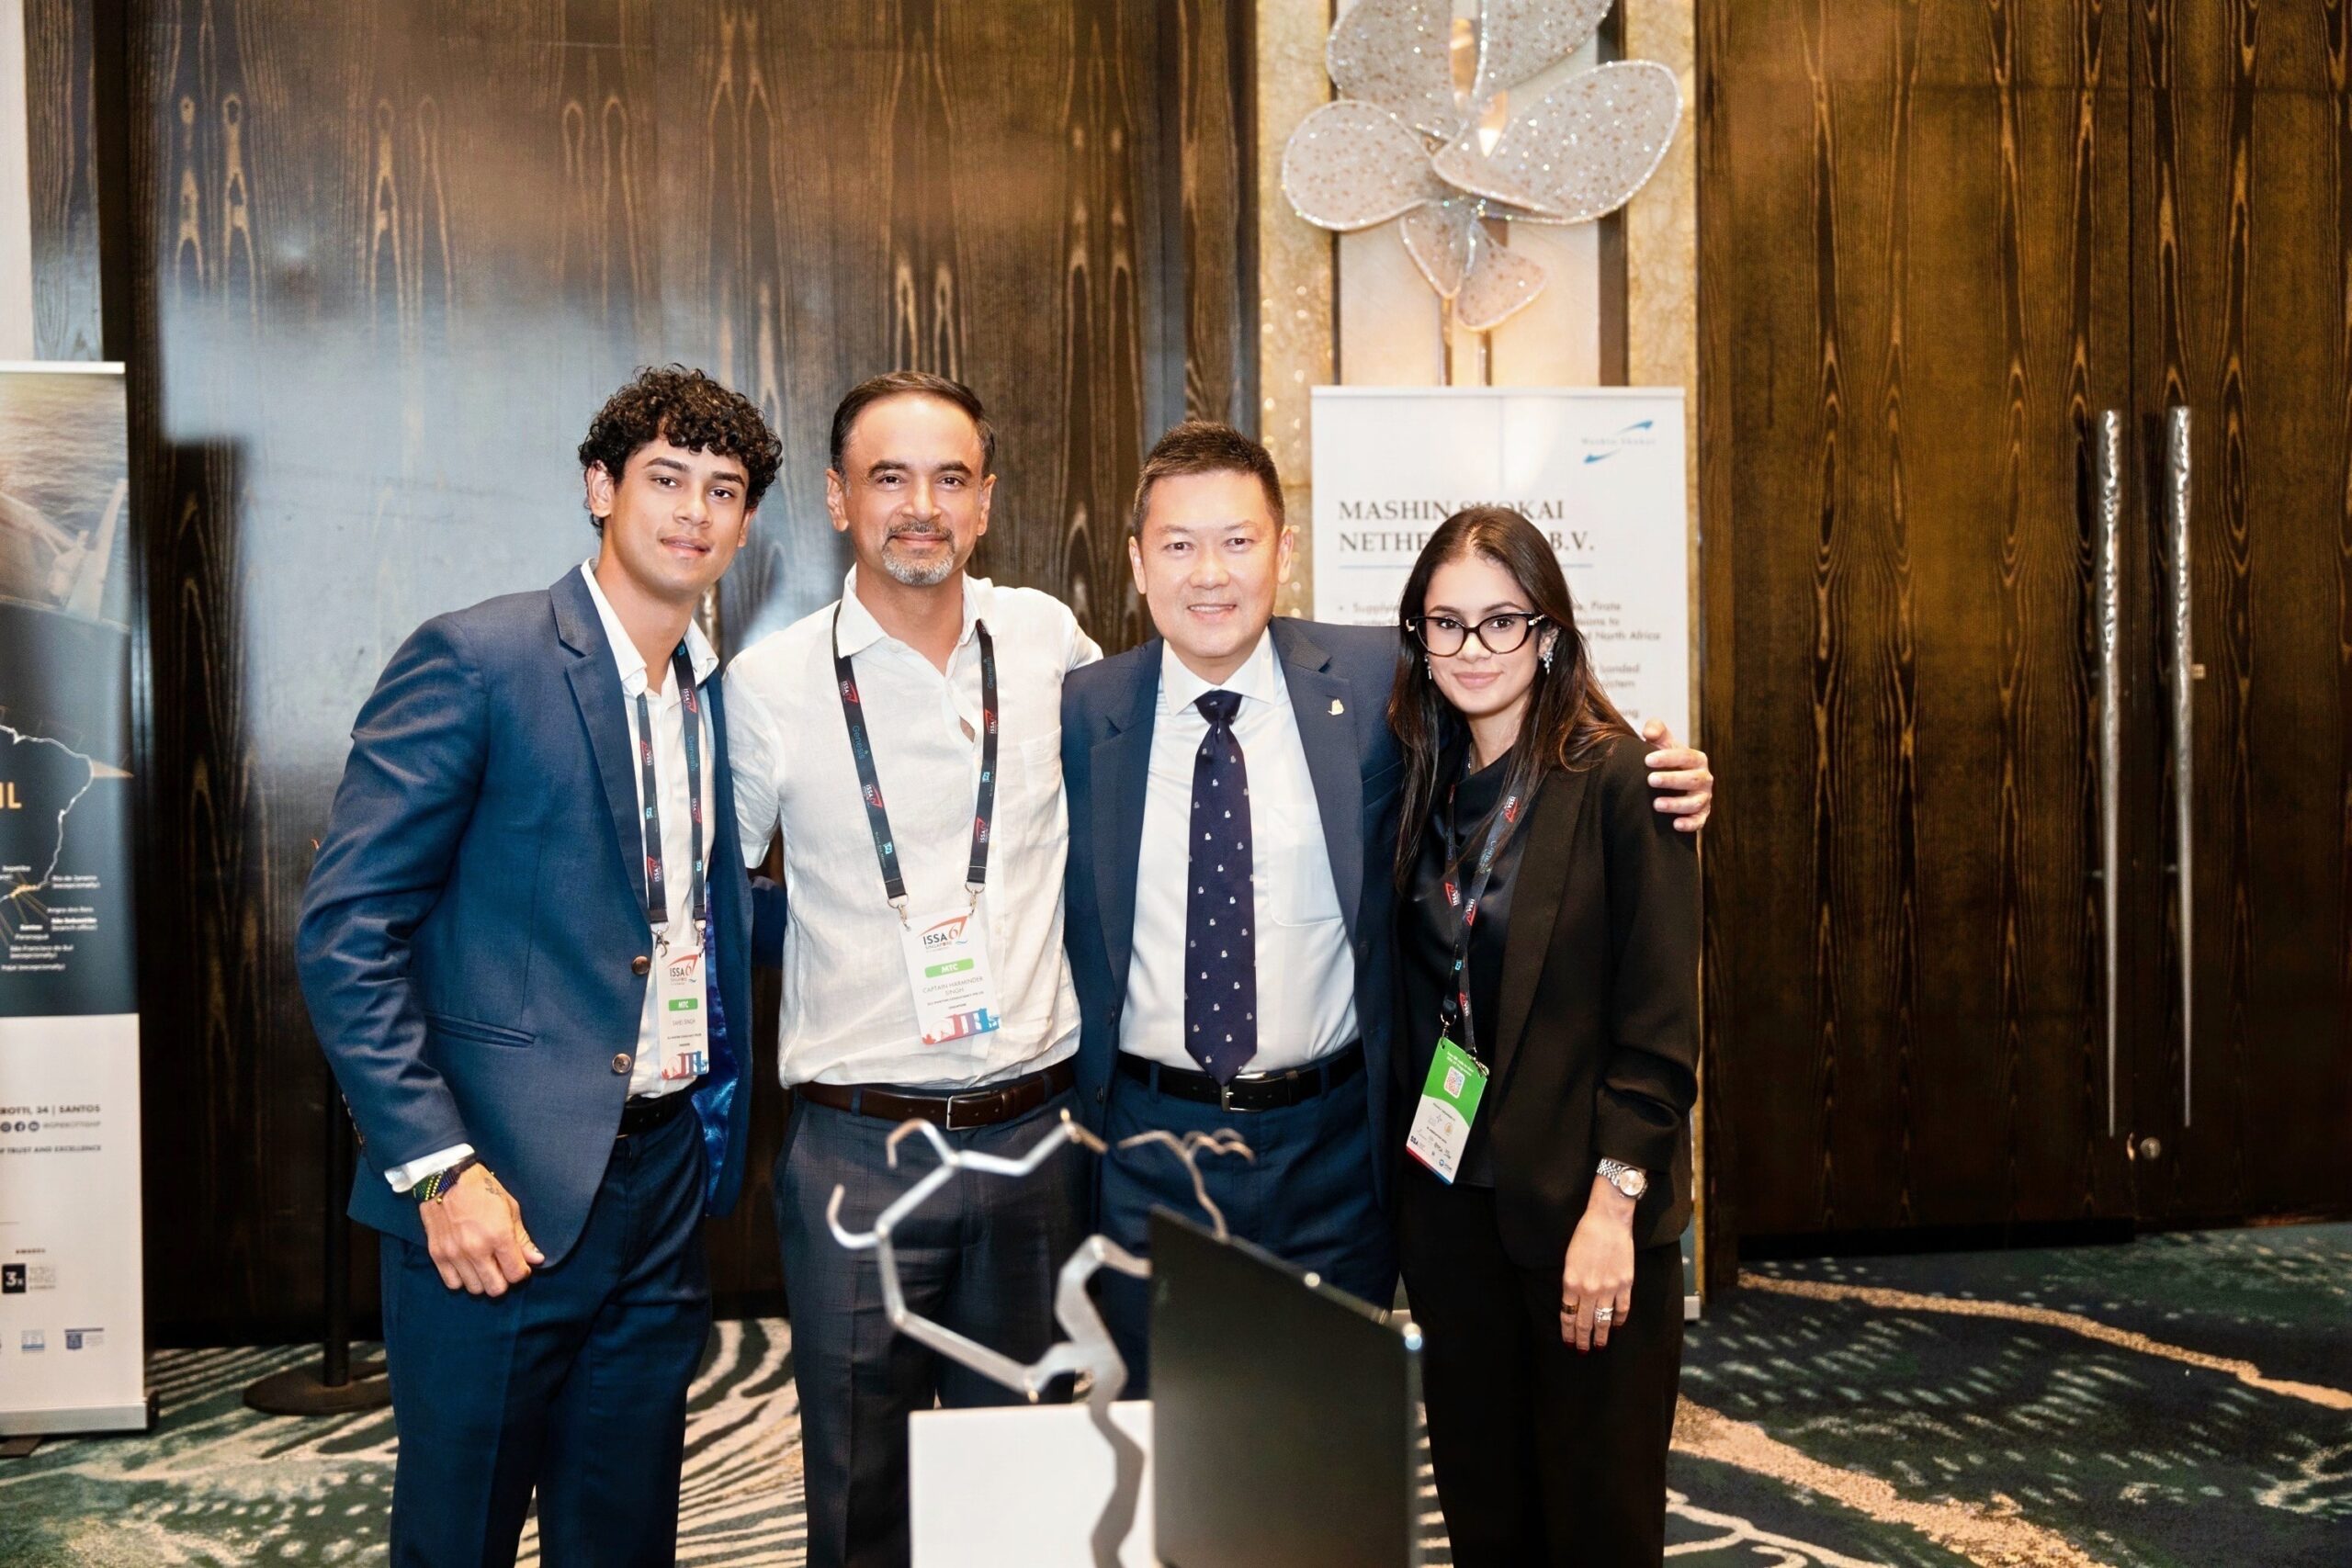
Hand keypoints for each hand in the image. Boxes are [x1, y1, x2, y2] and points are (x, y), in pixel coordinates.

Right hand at [418, 1165, 543, 1295]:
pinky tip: (468, 1267)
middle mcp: (476, 1249)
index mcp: (499, 1236)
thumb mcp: (510, 1208)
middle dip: (504, 1281)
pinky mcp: (437, 1255)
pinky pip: (452, 1283)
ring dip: (483, 1281)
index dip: (522, 1272)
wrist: (446, 1177)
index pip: (516, 1274)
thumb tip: (536, 1260)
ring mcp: (454, 1254)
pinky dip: (462, 1280)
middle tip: (503, 1267)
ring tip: (485, 1265)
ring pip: (475, 1289)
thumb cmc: (483, 1189)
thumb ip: (522, 1238)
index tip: (521, 1265)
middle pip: (496, 1288)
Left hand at [1561, 1176, 1636, 1351]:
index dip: (1567, 1332)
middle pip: (1584, 1322)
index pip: (1568, 1316)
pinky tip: (1615, 1326)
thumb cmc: (1585, 1235)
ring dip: (1600, 1336)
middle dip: (1582, 1340)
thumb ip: (1570, 1283)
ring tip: (1599, 1346)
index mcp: (1571, 1283)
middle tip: (1582, 1351)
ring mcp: (1608, 1288)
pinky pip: (1621, 1309)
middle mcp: (1589, 1289)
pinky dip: (1618, 1320)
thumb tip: (1573, 1303)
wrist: (1608, 1220)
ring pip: (1603, 1320)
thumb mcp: (1569, 1260)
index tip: (1568, 1342)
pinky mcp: (1625, 1284)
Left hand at [1642, 719, 1712, 832]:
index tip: (1647, 759)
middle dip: (1672, 780)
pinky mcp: (1701, 815)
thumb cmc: (1664, 760)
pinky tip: (1675, 824)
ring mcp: (1704, 798)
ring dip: (1676, 804)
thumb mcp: (1661, 744)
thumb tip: (1649, 732)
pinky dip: (1689, 824)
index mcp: (1697, 759)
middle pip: (1692, 779)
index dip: (1668, 758)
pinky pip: (1699, 821)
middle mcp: (1704, 778)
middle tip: (1650, 780)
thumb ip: (1656, 731)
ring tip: (1656, 804)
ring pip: (1695, 802)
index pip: (1686, 756)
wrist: (1670, 784)